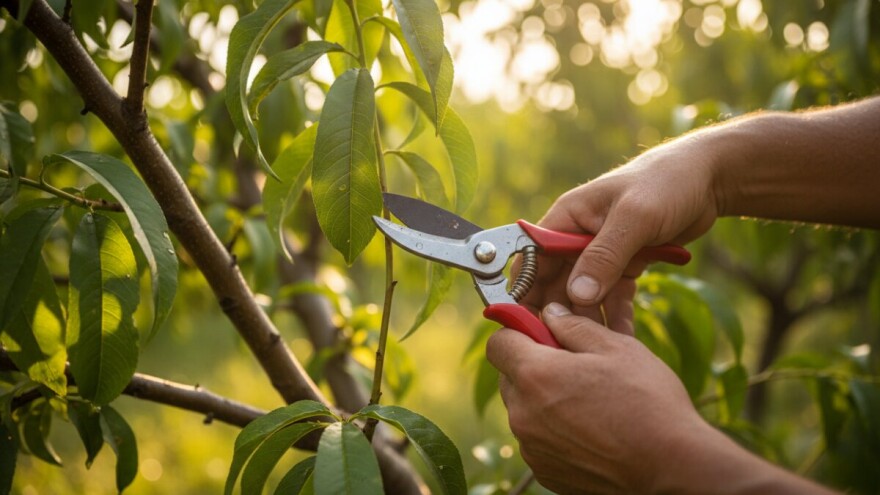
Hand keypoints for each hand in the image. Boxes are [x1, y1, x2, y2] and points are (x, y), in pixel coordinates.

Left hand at [487, 303, 699, 492]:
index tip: (541, 332)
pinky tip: (590, 427)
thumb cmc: (648, 404)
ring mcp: (532, 448)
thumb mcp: (617, 348)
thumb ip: (574, 326)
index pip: (498, 344)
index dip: (518, 332)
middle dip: (533, 366)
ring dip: (544, 399)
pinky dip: (554, 430)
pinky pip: (538, 439)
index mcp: (535, 376)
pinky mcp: (545, 472)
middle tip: (574, 366)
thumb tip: (551, 314)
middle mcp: (523, 415)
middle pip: (510, 377)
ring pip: (524, 410)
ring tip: (587, 399)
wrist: (673, 468)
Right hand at [520, 134, 719, 332]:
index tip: (525, 322)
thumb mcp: (634, 218)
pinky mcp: (624, 265)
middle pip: (554, 282)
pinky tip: (621, 338)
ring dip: (588, 320)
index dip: (523, 289)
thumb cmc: (666, 183)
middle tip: (562, 345)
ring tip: (596, 347)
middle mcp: (576, 237)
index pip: (531, 257)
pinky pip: (611, 296)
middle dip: (557, 313)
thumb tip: (577, 296)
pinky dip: (615, 315)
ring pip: (583, 295)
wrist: (708, 179)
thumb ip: (604, 256)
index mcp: (567, 217)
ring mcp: (600, 253)